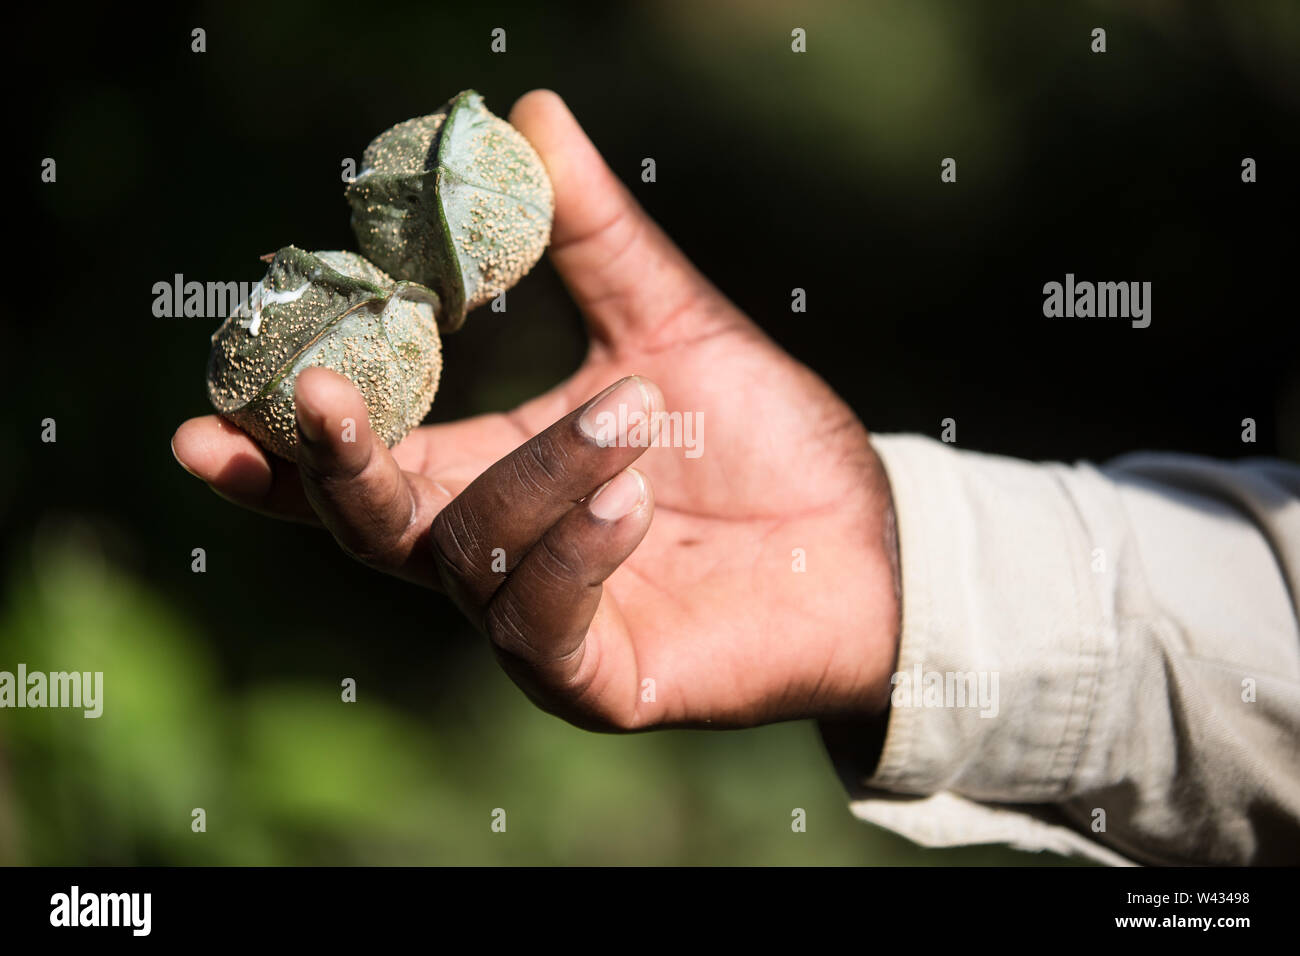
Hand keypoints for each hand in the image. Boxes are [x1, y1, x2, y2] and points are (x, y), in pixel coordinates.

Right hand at [172, 90, 899, 731]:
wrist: (862, 536)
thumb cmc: (758, 439)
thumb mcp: (668, 324)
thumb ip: (593, 236)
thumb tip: (529, 111)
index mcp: (484, 476)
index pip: (359, 471)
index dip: (278, 451)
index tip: (207, 417)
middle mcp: (491, 558)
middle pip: (369, 528)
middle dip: (334, 466)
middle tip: (315, 393)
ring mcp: (537, 627)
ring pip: (469, 556)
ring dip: (538, 470)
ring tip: (631, 413)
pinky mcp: (596, 681)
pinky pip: (543, 624)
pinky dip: (575, 550)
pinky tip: (633, 493)